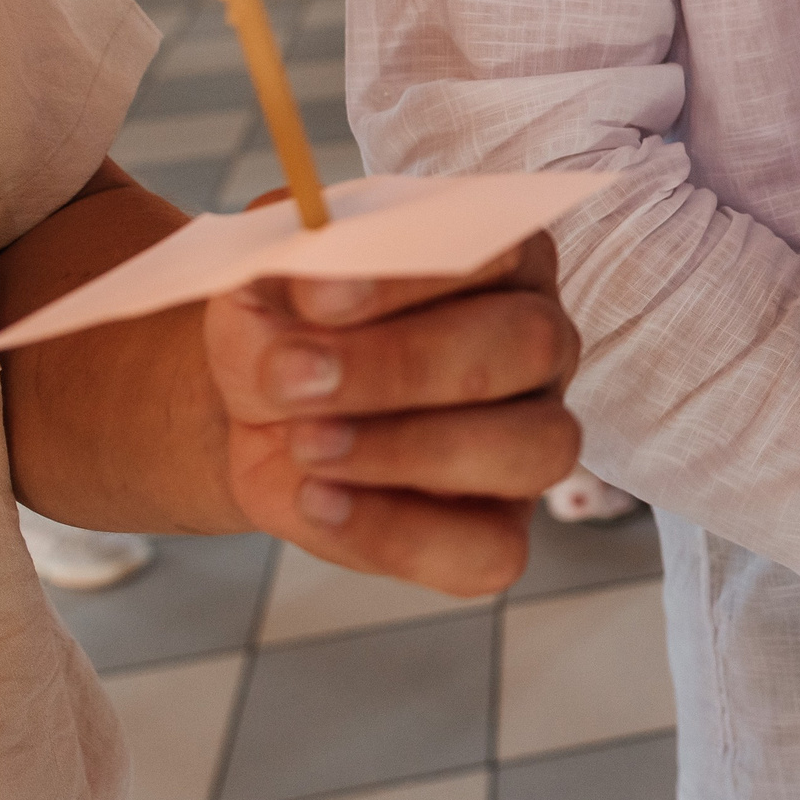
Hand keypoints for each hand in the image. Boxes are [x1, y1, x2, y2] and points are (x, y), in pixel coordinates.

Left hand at [204, 232, 582, 594]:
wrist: (260, 407)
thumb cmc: (287, 324)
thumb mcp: (271, 275)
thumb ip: (292, 264)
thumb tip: (316, 280)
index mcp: (502, 256)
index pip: (499, 249)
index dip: (414, 276)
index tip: (317, 298)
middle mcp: (539, 342)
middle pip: (530, 344)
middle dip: (403, 365)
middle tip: (294, 378)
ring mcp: (533, 438)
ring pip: (538, 447)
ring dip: (410, 450)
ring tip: (307, 444)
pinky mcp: (503, 528)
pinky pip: (491, 551)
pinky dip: (396, 534)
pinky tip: (321, 501)